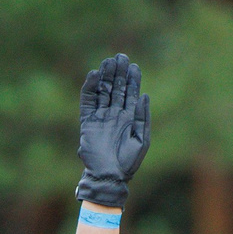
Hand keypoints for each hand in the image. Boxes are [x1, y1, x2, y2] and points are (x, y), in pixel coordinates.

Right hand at [74, 53, 149, 207]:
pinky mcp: (88, 121)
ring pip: (103, 91)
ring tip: (108, 61)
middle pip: (116, 88)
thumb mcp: (141, 139)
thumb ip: (142, 117)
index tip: (133, 65)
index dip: (131, 80)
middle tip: (120, 56)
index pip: (130, 94)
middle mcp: (114, 114)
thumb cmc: (128, 162)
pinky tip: (94, 75)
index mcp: (128, 118)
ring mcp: (100, 116)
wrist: (110, 176)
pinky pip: (88, 101)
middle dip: (118, 73)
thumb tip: (145, 95)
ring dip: (105, 76)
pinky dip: (89, 88)